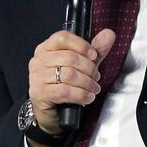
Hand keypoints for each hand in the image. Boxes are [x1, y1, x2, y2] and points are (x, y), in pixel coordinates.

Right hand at [26, 28, 116, 142]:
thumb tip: (109, 34)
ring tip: (94, 88)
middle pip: (69, 57)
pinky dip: (81, 95)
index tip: (94, 56)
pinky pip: (65, 91)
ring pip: (69, 75)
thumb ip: (96, 50)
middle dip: (89, 68)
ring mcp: (36, 77)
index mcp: (46, 48)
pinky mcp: (39, 93)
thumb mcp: (83, 65)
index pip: (63, 37)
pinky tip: (88, 97)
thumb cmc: (65, 85)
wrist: (53, 112)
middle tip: (96, 77)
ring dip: (87, 83)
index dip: (82, 45)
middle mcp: (38, 60)